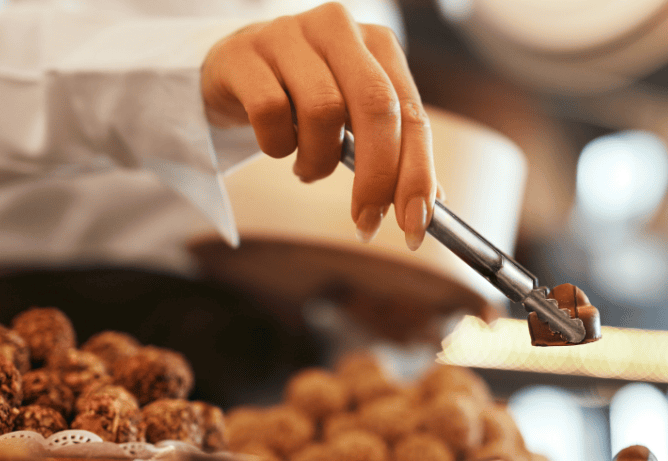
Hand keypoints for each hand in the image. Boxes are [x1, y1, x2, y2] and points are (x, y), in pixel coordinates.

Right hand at [201, 2, 437, 249]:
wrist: (235, 68)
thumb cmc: (304, 96)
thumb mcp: (353, 115)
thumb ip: (393, 149)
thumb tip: (432, 205)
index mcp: (378, 44)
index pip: (412, 113)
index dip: (417, 173)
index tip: (415, 223)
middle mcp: (339, 30)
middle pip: (376, 106)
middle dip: (377, 176)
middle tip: (366, 222)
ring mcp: (289, 35)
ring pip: (322, 111)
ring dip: (318, 161)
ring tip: (308, 169)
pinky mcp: (245, 54)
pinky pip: (270, 112)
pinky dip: (277, 145)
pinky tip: (279, 146)